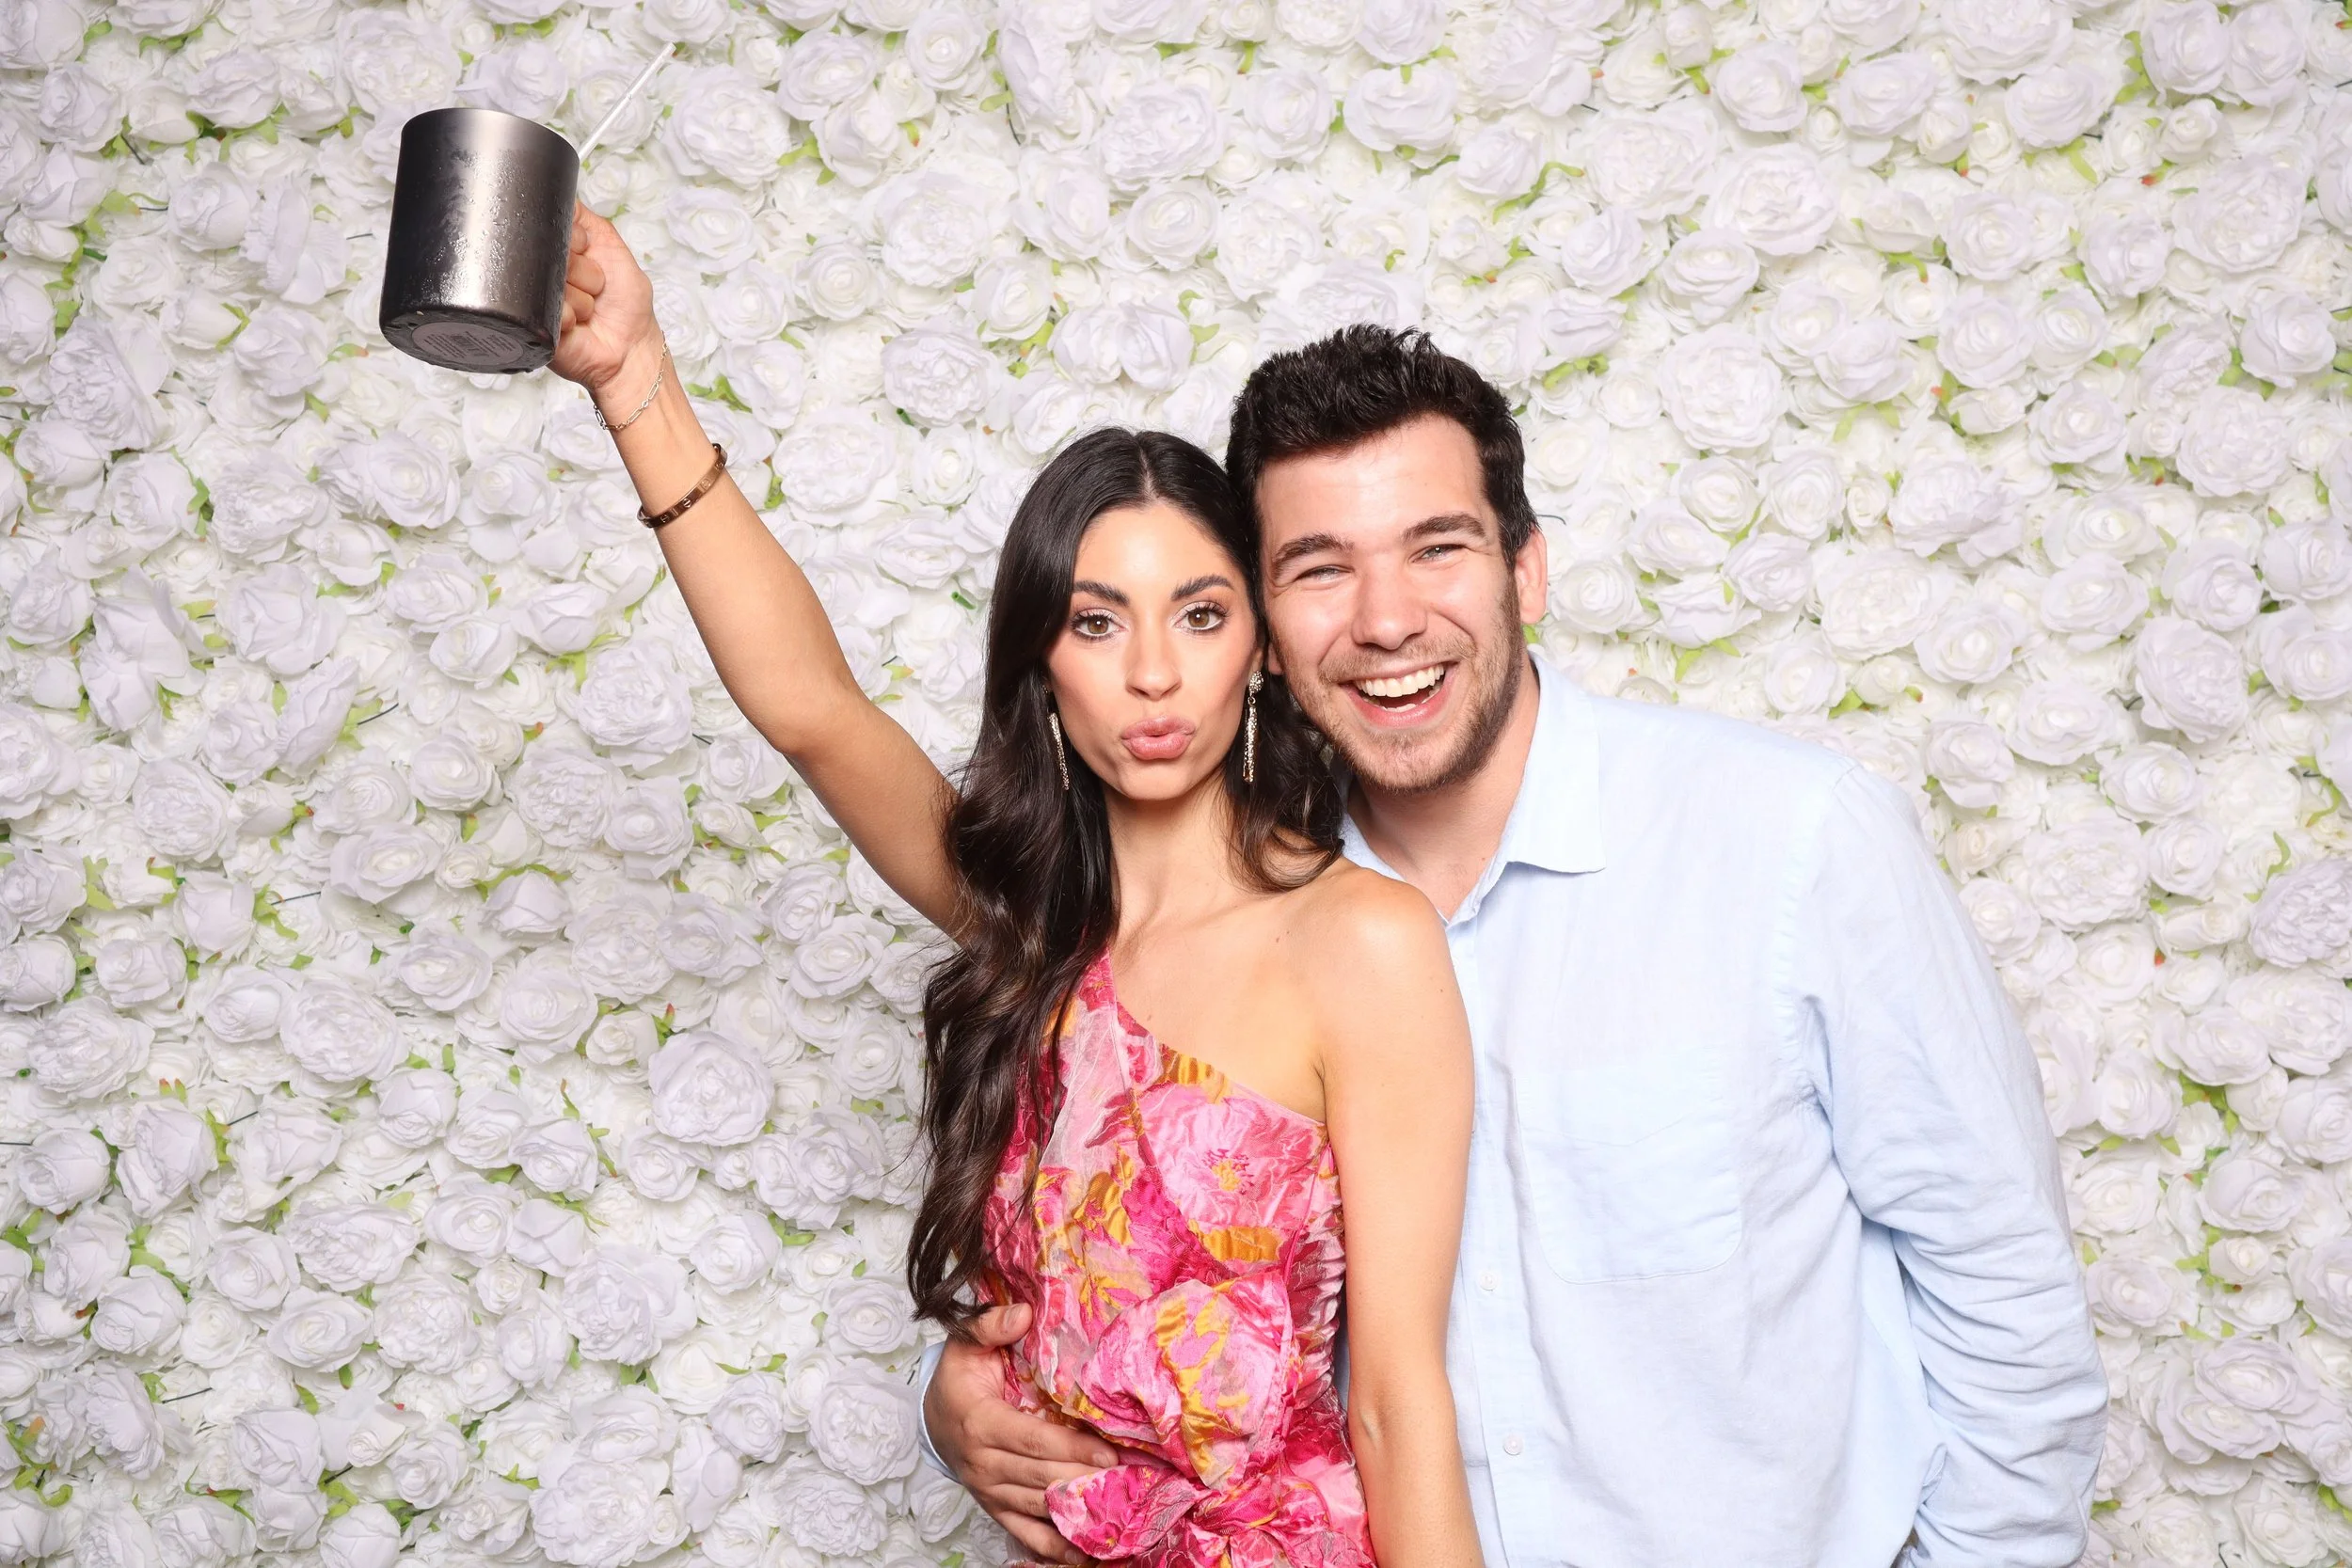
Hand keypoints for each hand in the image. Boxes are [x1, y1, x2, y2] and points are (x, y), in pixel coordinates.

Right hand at [549, 201, 656, 398]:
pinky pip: (549, 309)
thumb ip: (584, 219)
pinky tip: (578, 325)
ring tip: (588, 308)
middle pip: (550, 252)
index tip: (589, 254)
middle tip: (594, 287)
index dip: (576, 242)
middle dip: (581, 270)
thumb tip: (560, 191)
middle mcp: (548, 273)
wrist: (630, 349)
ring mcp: (539, 299)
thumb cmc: (627, 303)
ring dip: (580, 297)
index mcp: (561, 252)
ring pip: (553, 282)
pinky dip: (570, 317)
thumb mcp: (611, 245)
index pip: (552, 226)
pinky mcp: (535, 327)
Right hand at [924, 1302, 1114, 1565]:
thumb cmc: (958, 1379)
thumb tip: (1023, 1313)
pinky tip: (1089, 1553)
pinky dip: (1056, 1548)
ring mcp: (990, 1491)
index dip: (1071, 1449)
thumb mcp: (964, 1343)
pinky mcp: (996, 1509)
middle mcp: (984, 1464)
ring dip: (1080, 1512)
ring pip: (1040, 1507)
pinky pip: (1026, 1534)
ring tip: (1123, 1512)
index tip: (1110, 1453)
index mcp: (981, 1423)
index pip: (1033, 1440)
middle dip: (1087, 1480)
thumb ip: (990, 1325)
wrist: (931, 1419)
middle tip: (1133, 1480)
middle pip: (1043, 1477)